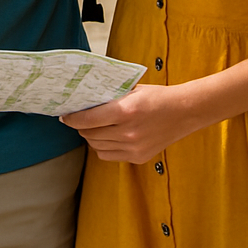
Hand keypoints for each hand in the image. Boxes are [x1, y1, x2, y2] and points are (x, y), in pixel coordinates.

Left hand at [60, 84, 195, 163]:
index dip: (72, 118)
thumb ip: (110, 96)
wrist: (184, 112)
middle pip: (90, 134)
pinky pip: (109, 155)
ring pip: (97, 146)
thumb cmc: (156, 96)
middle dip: (80, 127)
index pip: (88, 119)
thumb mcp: (131, 90)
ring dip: (90, 137)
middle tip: (76, 119)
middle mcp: (127, 132)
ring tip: (91, 127)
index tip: (64, 116)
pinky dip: (102, 147)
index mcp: (125, 111)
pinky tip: (106, 137)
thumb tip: (84, 99)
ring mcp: (133, 148)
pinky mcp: (138, 158)